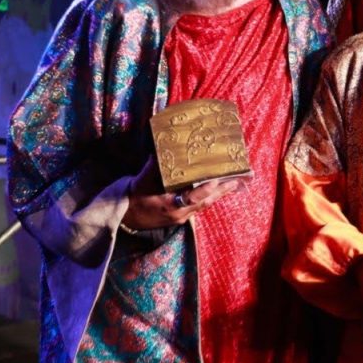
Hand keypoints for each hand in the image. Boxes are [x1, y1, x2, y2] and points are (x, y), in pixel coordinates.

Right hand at [122, 155, 243, 229]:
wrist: (123, 217)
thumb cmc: (132, 198)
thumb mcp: (141, 181)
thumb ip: (153, 165)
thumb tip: (162, 145)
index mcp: (170, 206)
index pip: (192, 198)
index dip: (205, 189)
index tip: (216, 180)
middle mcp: (179, 213)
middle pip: (206, 201)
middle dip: (222, 190)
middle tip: (239, 179)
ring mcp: (181, 216)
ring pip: (205, 204)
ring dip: (220, 193)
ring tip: (236, 182)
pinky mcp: (181, 216)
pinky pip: (200, 205)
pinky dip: (210, 196)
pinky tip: (219, 188)